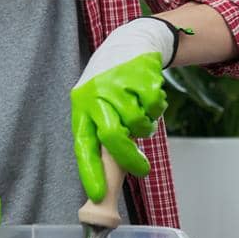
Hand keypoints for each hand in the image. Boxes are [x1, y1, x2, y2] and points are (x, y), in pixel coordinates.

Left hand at [70, 18, 173, 200]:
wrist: (128, 43)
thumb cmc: (112, 86)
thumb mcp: (99, 107)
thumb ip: (104, 135)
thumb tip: (114, 174)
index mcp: (82, 108)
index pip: (83, 145)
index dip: (90, 172)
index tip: (98, 194)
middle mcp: (96, 95)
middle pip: (112, 135)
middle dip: (129, 159)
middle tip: (142, 170)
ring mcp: (117, 83)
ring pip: (137, 122)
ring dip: (145, 127)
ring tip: (143, 117)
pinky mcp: (138, 74)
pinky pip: (154, 106)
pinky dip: (156, 108)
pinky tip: (149, 98)